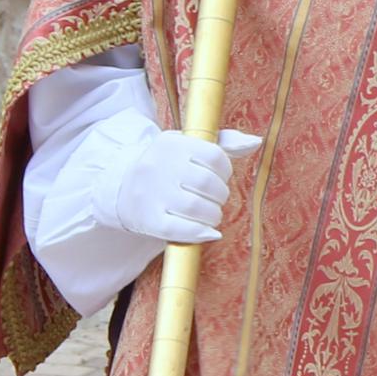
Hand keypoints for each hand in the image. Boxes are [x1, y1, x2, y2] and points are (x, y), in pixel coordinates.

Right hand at [110, 127, 262, 246]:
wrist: (121, 187)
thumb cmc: (168, 166)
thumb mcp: (189, 147)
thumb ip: (224, 143)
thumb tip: (255, 142)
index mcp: (172, 143)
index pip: (214, 156)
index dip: (226, 171)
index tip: (220, 178)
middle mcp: (159, 166)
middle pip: (207, 184)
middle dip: (220, 196)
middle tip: (216, 199)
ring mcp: (151, 194)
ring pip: (196, 207)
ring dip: (213, 215)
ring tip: (210, 215)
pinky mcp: (147, 219)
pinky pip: (180, 230)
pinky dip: (200, 233)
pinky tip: (209, 233)